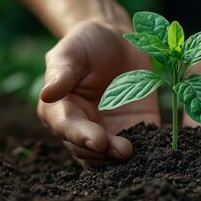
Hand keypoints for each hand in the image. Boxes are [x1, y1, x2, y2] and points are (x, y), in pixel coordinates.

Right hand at [37, 20, 159, 166]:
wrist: (119, 41)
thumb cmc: (88, 43)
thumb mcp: (72, 51)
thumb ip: (61, 72)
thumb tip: (46, 93)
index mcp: (60, 109)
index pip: (67, 128)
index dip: (81, 136)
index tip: (97, 141)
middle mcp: (81, 127)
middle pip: (87, 149)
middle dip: (104, 152)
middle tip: (123, 150)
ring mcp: (108, 132)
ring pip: (108, 157)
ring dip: (120, 158)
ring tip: (135, 152)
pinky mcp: (134, 131)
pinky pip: (138, 148)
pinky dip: (144, 154)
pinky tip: (154, 153)